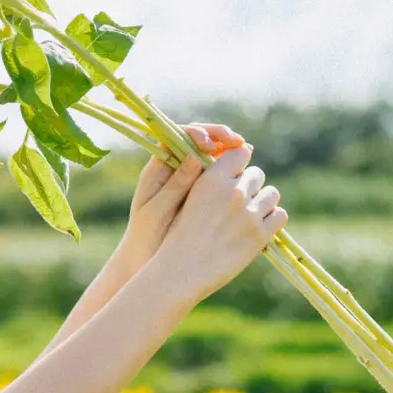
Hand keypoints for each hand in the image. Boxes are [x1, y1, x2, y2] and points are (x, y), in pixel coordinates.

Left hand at [119, 121, 246, 268]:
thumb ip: (175, 185)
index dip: (198, 134)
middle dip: (221, 138)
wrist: (146, 259)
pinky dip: (233, 170)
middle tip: (239, 142)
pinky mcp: (203, 192)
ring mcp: (191, 178)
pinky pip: (219, 174)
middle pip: (200, 141)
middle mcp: (175, 168)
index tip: (211, 144)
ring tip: (247, 152)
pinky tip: (245, 173)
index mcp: (159, 168)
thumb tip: (195, 157)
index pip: (179, 137)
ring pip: (212, 155)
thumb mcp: (159, 211)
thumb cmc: (146, 237)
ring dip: (230, 151)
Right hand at [153, 139, 286, 305]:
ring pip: (272, 193)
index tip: (232, 178)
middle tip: (237, 205)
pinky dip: (272, 221)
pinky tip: (258, 230)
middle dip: (249, 187)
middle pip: (256, 174)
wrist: (180, 273)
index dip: (238, 165)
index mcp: (212, 180)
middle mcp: (233, 192)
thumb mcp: (187, 200)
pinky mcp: (260, 236)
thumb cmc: (178, 238)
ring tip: (249, 217)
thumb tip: (235, 165)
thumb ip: (211, 182)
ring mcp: (249, 214)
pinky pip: (280, 216)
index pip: (240, 153)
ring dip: (263, 202)